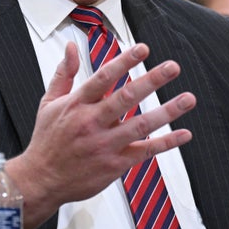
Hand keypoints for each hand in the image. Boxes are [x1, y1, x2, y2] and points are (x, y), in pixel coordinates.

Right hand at [5, 42, 195, 228]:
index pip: (103, 78)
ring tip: (188, 99)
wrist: (41, 181)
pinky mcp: (115, 164)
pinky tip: (184, 133)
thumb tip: (70, 47)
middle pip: (125, 98)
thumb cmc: (47, 140)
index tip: (143, 49)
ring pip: (140, 125)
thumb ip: (64, 73)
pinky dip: (166, 143)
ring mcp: (105, 145)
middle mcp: (92, 123)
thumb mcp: (49, 103)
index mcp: (77, 105)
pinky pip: (145, 151)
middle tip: (173, 67)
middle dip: (152, 81)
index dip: (124, 62)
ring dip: (167, 112)